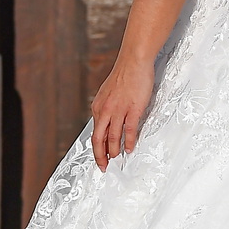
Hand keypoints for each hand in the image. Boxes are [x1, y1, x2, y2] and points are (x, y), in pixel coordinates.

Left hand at [91, 53, 155, 170]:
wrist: (133, 62)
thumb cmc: (124, 76)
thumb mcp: (108, 94)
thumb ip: (107, 109)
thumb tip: (108, 122)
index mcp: (98, 107)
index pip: (95, 132)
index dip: (96, 148)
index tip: (99, 158)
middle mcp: (105, 110)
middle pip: (98, 138)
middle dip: (100, 155)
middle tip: (103, 166)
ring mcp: (118, 110)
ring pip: (113, 136)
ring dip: (114, 151)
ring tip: (116, 160)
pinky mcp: (132, 109)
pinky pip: (128, 130)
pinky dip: (128, 142)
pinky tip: (129, 148)